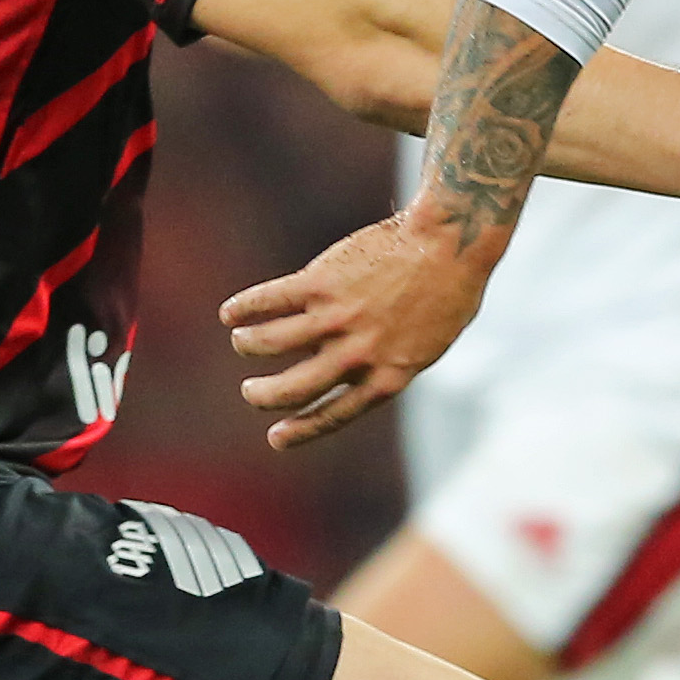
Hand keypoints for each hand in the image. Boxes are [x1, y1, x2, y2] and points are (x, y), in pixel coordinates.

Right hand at [222, 218, 490, 450]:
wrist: (449, 241)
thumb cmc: (448, 291)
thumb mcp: (428, 344)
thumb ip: (387, 362)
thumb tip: (350, 370)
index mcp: (388, 376)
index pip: (334, 414)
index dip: (301, 429)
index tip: (275, 438)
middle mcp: (357, 354)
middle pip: (293, 389)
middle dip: (263, 396)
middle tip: (251, 393)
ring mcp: (336, 318)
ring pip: (270, 343)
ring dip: (248, 345)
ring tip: (241, 341)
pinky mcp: (320, 282)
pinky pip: (269, 301)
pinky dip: (243, 308)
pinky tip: (230, 312)